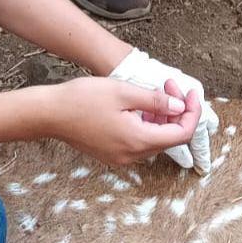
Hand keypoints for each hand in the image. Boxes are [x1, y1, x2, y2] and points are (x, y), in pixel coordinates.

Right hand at [48, 77, 200, 165]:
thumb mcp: (124, 92)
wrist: (49, 114)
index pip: (181, 133)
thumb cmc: (82, 99)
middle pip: (169, 137)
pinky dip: (146, 124)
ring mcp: (121, 157)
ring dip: (161, 116)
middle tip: (169, 85)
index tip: (191, 93)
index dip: (192, 112)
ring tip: (154, 92)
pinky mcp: (111, 154)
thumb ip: (156, 100)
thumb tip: (180, 107)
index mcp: (138, 141)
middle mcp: (132, 155)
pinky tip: (139, 105)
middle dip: (175, 110)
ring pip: (154, 139)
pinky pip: (139, 141)